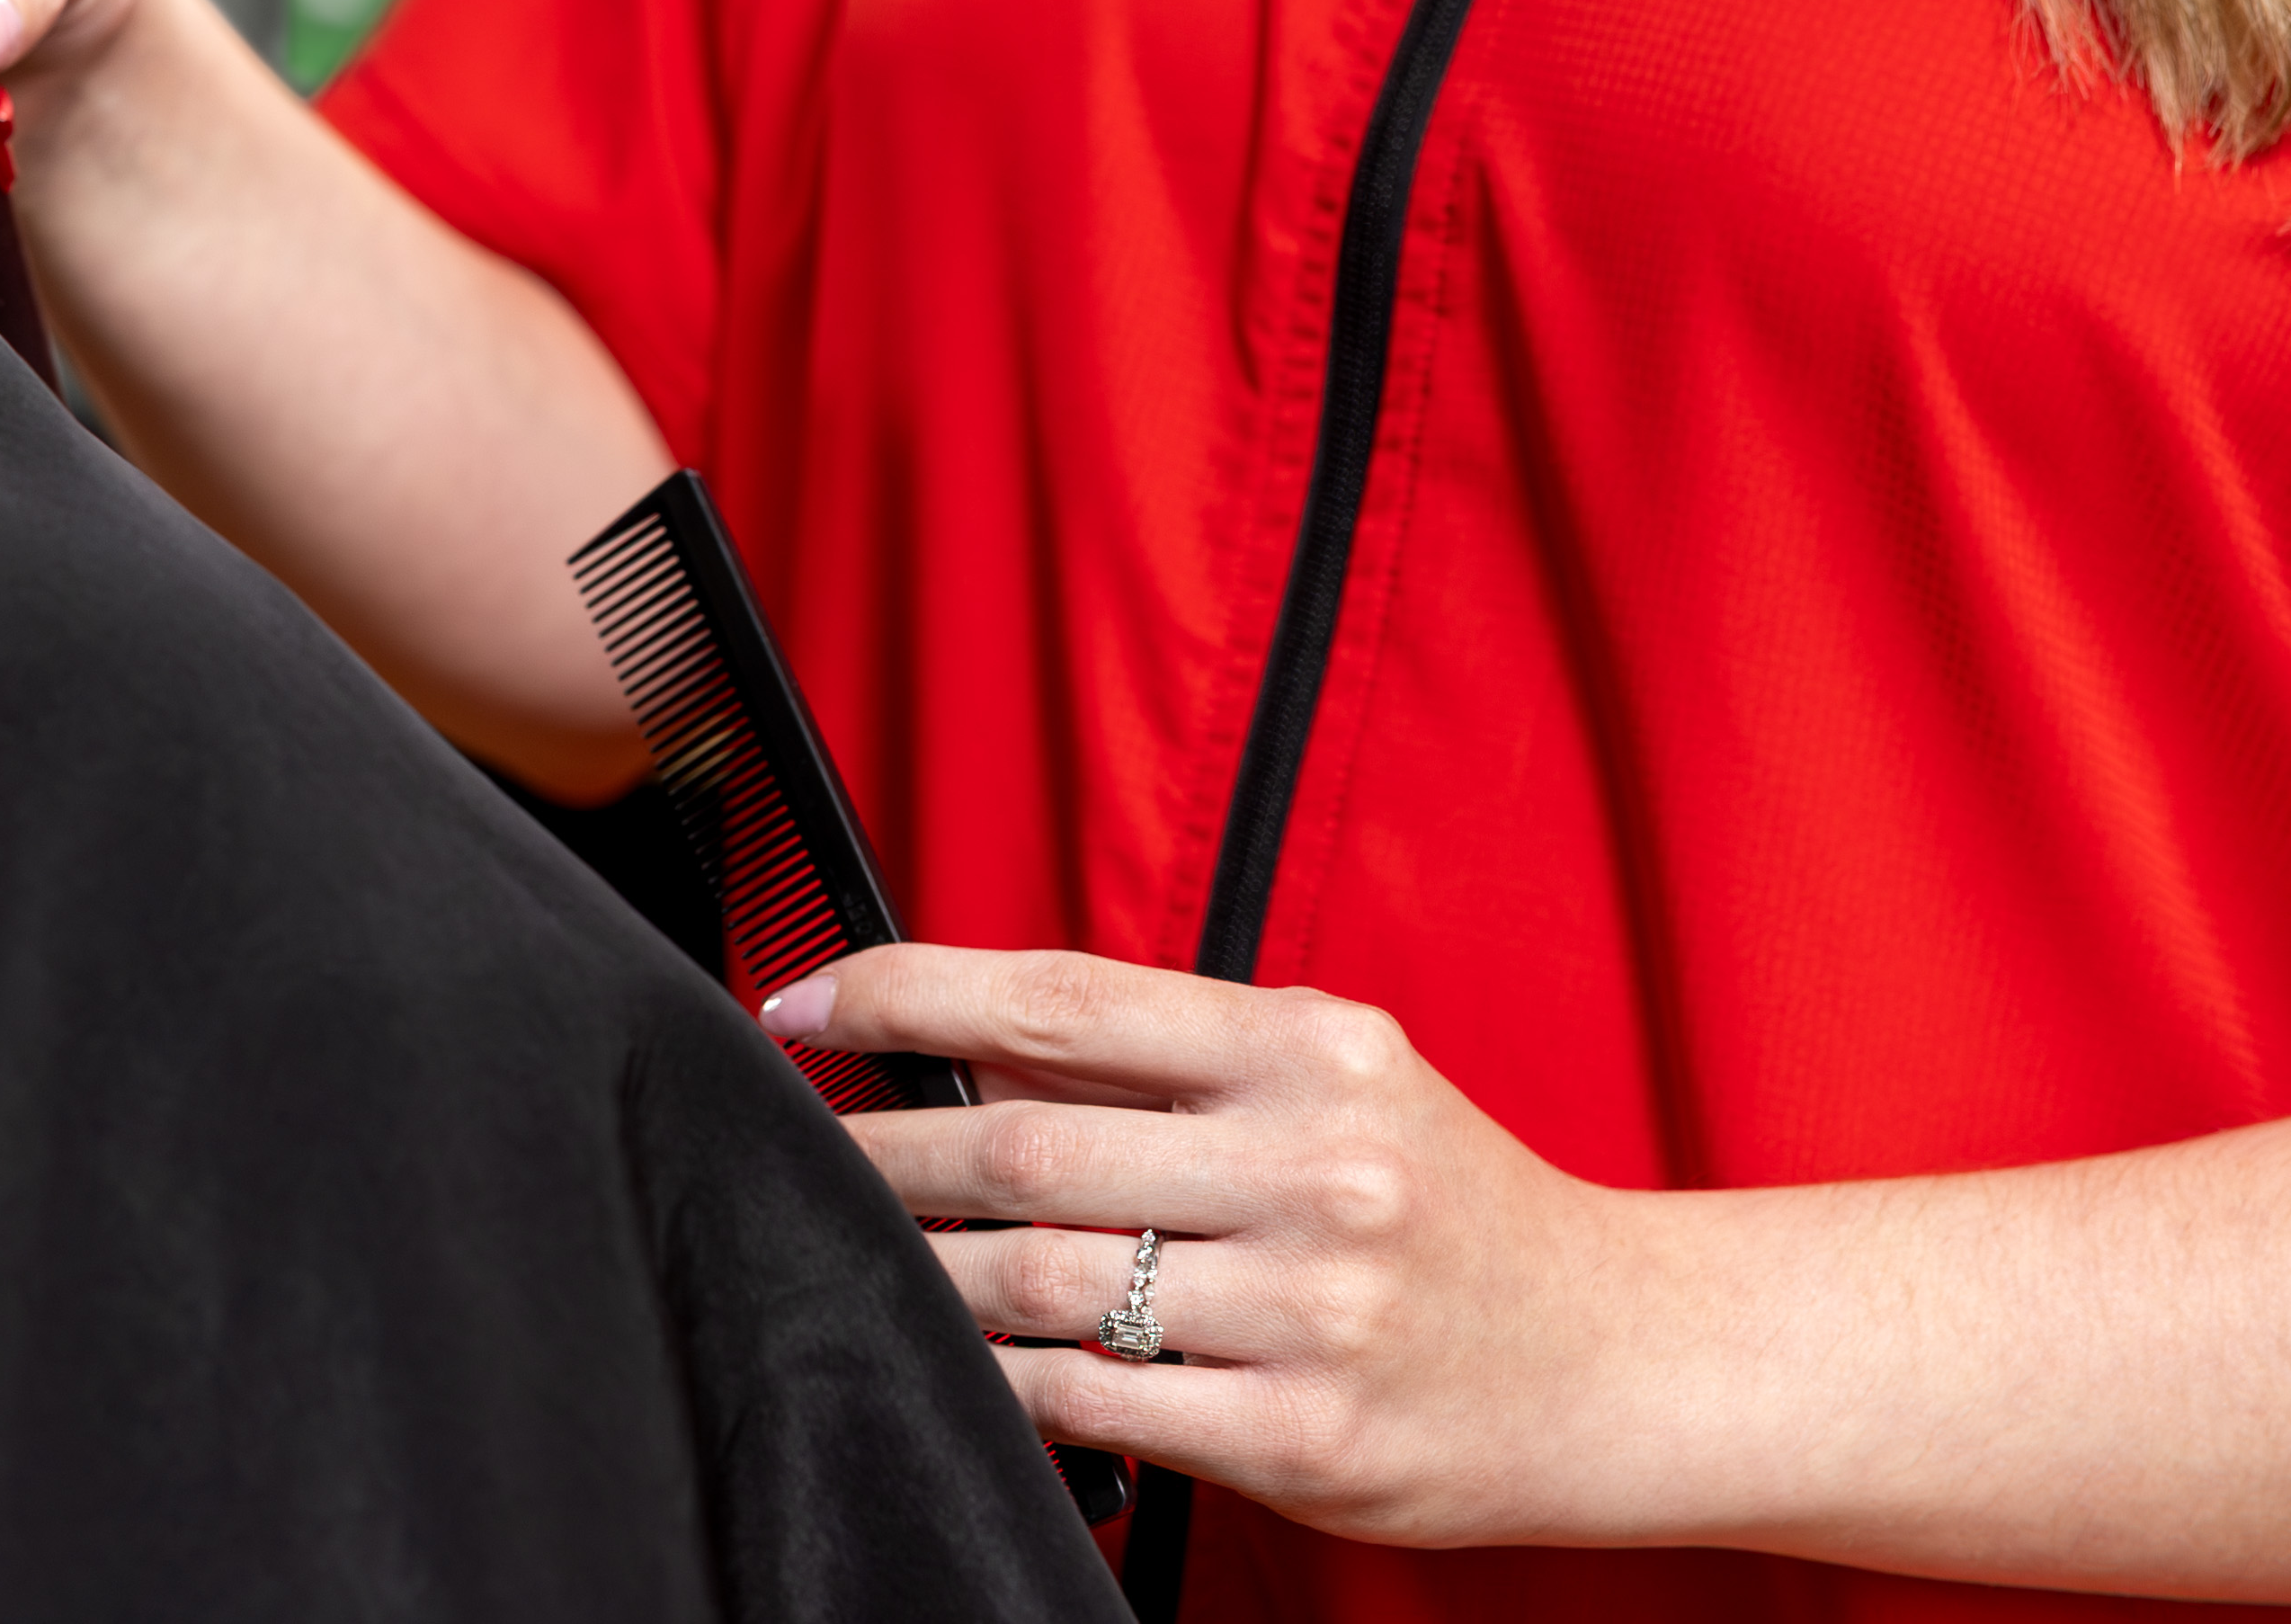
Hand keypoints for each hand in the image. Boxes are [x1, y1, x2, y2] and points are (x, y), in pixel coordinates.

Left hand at [783, 943, 1664, 1550]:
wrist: (1631, 1357)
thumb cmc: (1450, 1205)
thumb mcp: (1330, 1083)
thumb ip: (1158, 1061)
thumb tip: (949, 1034)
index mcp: (1310, 1050)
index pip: (1057, 999)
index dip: (903, 993)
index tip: (805, 1004)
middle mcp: (1315, 1167)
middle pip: (1023, 1151)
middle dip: (880, 1150)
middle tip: (799, 1149)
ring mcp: (1314, 1310)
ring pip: (1039, 1284)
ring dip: (917, 1268)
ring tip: (854, 1250)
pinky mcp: (1310, 1437)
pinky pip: (1096, 1405)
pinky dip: (1002, 1381)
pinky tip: (955, 1357)